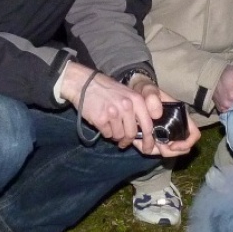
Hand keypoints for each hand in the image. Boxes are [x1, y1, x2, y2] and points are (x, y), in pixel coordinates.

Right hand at [59, 65, 200, 154]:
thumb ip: (137, 110)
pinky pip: (107, 134)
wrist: (83, 83)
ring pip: (119, 136)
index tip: (148, 148)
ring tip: (110, 126)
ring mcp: (113, 113)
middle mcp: (127, 106)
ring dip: (115, 135)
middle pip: (132, 134)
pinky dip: (105, 132)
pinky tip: (102, 123)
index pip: (148, 125)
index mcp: (137, 100)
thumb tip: (145, 131)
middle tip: (123, 142)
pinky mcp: (100, 119)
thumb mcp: (127, 94)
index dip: (149, 140)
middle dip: (127, 140)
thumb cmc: (107, 90)